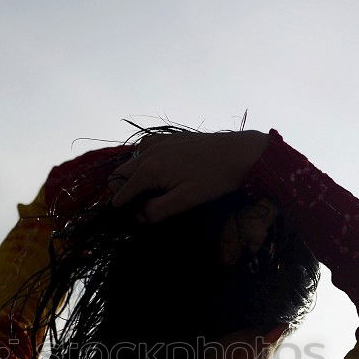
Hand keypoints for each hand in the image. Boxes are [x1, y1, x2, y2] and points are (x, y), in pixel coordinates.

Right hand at [108, 130, 269, 222]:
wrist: (239, 152)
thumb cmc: (214, 179)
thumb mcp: (186, 201)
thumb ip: (157, 210)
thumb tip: (138, 216)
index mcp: (149, 170)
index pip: (121, 194)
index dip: (124, 210)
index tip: (134, 220)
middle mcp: (148, 153)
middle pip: (119, 176)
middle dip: (124, 192)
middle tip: (141, 208)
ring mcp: (157, 142)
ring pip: (130, 162)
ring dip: (132, 178)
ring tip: (150, 194)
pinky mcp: (167, 138)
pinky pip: (143, 151)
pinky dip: (143, 164)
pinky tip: (159, 174)